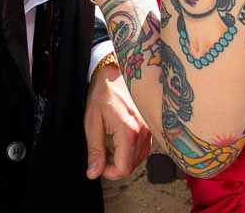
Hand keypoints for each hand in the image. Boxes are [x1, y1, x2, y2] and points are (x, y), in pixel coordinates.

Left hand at [84, 64, 150, 179]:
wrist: (116, 71)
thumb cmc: (103, 92)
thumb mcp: (92, 121)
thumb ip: (95, 150)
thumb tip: (94, 172)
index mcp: (128, 130)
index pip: (123, 168)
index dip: (109, 172)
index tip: (99, 164)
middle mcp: (143, 131)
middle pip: (132, 165)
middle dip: (115, 165)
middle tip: (102, 153)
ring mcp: (150, 128)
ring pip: (139, 158)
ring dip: (124, 158)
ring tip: (110, 145)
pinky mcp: (152, 125)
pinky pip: (144, 148)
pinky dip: (132, 150)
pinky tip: (121, 141)